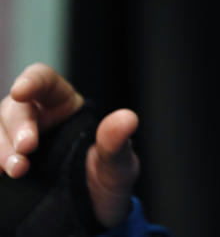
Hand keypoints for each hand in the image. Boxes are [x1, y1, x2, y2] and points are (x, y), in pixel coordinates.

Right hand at [0, 63, 139, 227]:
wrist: (89, 216)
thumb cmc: (106, 182)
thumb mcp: (116, 166)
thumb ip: (116, 144)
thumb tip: (128, 118)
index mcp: (65, 106)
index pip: (44, 81)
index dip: (31, 81)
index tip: (20, 92)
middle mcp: (36, 118)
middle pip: (15, 108)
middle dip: (17, 127)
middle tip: (25, 150)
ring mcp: (14, 142)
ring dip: (1, 148)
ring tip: (16, 170)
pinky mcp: (3, 163)